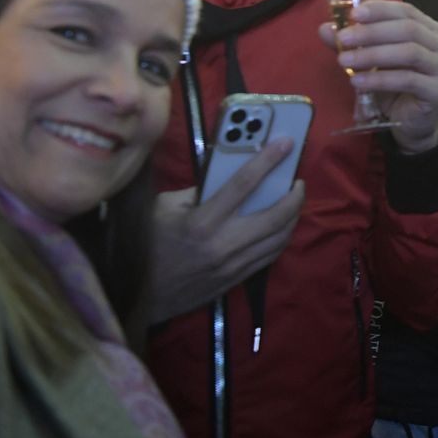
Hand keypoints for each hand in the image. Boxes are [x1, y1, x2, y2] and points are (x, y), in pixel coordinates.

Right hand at [148, 139, 304, 323]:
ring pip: (279, 239)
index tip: (286, 143)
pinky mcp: (236, 281)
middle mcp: (222, 245)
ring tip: (293, 201)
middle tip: (298, 180)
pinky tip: (281, 225)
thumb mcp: (163, 208)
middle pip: (275, 217)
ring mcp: (232, 266)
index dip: (268, 160)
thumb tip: (227, 177)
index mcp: (201, 222)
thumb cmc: (148, 244)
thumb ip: (197, 191)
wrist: (139, 294)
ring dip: (293, 217)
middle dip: (295, 196)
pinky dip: (281, 237)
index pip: (243, 184)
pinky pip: (270, 256)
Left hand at [320, 0, 437, 153]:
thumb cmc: (393, 86)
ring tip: (344, 60)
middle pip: (408, 29)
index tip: (353, 14)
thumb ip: (353, 43)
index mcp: (430, 29)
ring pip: (410, 52)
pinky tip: (357, 81)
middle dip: (372, 32)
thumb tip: (325, 28)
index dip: (380, 9)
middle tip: (343, 38)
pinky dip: (380, 79)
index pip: (406, 11)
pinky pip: (408, 80)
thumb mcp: (370, 61)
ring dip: (373, 55)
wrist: (409, 123)